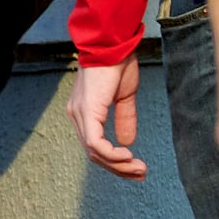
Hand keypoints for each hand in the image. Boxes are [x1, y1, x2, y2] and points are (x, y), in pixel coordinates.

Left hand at [66, 56, 148, 180]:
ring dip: (117, 165)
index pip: (95, 145)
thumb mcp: (124, 96)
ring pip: (94, 152)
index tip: (135, 168)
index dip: (114, 160)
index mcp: (85, 112)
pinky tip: (127, 156)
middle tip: (140, 174)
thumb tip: (127, 142)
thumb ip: (124, 119)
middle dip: (118, 168)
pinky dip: (110, 154)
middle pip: (94, 153)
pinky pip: (95, 142)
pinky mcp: (87, 111)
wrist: (114, 44)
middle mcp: (77, 115)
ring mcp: (79, 114)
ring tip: (137, 169)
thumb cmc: (118, 63)